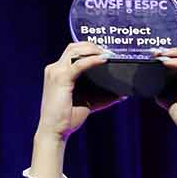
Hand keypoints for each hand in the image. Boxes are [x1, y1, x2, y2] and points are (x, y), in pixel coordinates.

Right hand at [30, 42, 119, 177]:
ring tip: (108, 54)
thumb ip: (103, 97)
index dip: (89, 48)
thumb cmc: (68, 118)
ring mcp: (56, 72)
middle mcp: (55, 69)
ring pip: (75, 51)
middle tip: (109, 52)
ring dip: (93, 50)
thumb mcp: (88, 103)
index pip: (73, 52)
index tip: (105, 52)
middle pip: (74, 47)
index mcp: (58, 72)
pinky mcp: (61, 79)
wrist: (54, 131)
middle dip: (92, 46)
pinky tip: (104, 60)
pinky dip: (92, 60)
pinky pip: (78, 64)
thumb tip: (122, 94)